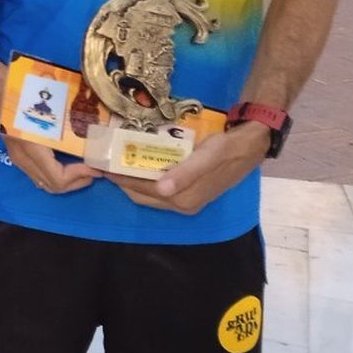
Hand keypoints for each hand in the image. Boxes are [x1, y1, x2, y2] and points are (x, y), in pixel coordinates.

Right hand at [0, 57, 98, 194]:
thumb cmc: (23, 90)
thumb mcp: (51, 102)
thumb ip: (72, 117)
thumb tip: (100, 128)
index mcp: (30, 146)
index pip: (57, 177)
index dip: (80, 176)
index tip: (95, 166)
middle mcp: (22, 157)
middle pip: (52, 186)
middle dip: (77, 182)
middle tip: (95, 170)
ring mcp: (17, 157)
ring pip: (44, 183)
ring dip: (67, 181)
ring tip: (84, 168)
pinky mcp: (17, 154)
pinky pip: (38, 174)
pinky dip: (56, 174)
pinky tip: (67, 160)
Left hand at [108, 122, 270, 214]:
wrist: (248, 147)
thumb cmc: (226, 149)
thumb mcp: (207, 156)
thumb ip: (186, 173)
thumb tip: (162, 190)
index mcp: (185, 198)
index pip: (143, 190)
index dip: (122, 179)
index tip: (103, 166)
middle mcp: (183, 205)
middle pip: (142, 195)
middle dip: (122, 181)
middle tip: (105, 163)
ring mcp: (185, 201)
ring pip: (148, 195)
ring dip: (131, 181)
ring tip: (116, 164)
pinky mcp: (188, 194)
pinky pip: (158, 191)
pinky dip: (144, 181)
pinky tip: (138, 166)